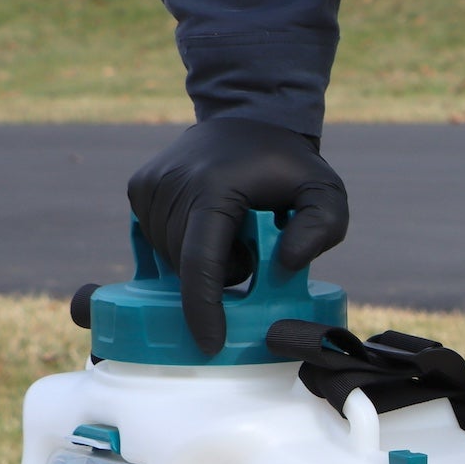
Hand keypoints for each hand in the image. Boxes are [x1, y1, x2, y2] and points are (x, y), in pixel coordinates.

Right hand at [127, 119, 348, 354]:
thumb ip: (321, 228)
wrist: (248, 119)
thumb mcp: (325, 193)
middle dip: (221, 276)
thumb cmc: (290, 166)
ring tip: (232, 230)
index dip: (203, 308)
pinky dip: (183, 248)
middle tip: (252, 247)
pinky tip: (209, 226)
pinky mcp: (139, 189)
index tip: (210, 344)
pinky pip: (157, 243)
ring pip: (170, 260)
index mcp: (215, 188)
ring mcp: (150, 186)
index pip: (201, 262)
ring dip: (203, 263)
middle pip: (187, 268)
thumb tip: (287, 263)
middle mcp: (173, 184)